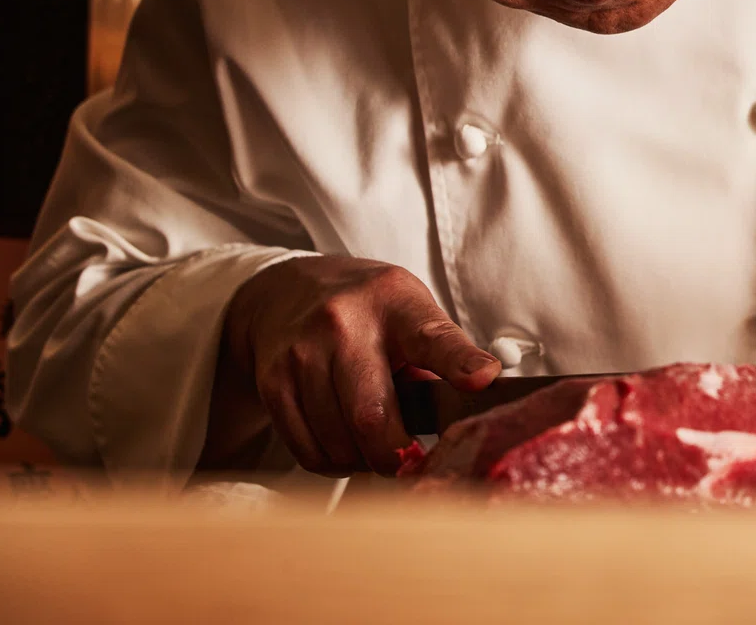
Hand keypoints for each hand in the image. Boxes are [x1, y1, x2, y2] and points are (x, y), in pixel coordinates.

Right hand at [215, 256, 499, 475]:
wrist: (287, 292)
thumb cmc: (368, 311)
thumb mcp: (412, 312)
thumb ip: (442, 355)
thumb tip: (476, 404)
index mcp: (397, 304)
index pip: (434, 337)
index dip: (460, 363)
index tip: (483, 380)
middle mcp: (344, 324)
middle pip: (372, 414)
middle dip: (397, 454)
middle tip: (411, 462)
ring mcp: (302, 353)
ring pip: (338, 441)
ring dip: (363, 461)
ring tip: (375, 447)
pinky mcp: (272, 382)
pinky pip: (307, 450)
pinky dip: (332, 464)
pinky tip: (345, 447)